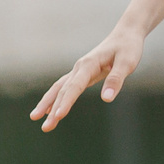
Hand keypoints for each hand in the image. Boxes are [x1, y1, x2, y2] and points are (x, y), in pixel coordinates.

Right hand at [30, 25, 145, 132]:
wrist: (125, 35)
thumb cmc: (128, 48)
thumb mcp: (127, 63)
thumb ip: (116, 79)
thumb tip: (107, 99)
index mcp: (88, 64)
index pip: (75, 87)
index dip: (66, 102)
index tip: (59, 116)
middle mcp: (79, 68)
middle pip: (63, 90)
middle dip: (52, 109)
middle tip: (45, 128)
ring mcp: (79, 71)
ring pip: (59, 89)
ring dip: (48, 104)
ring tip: (35, 118)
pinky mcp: (82, 74)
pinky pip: (65, 88)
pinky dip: (55, 98)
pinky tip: (49, 110)